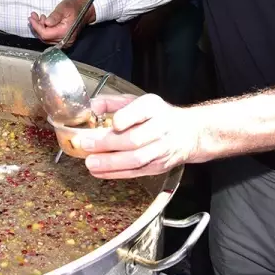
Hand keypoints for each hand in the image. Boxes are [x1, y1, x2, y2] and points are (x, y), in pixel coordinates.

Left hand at [30, 0, 94, 44]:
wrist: (85, 9)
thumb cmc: (75, 6)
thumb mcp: (64, 8)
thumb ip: (55, 16)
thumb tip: (46, 23)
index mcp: (65, 32)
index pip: (45, 34)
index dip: (36, 27)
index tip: (31, 18)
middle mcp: (65, 39)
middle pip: (44, 38)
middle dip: (37, 27)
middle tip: (33, 16)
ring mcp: (65, 41)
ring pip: (46, 38)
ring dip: (40, 28)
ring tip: (39, 17)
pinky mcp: (63, 39)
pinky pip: (50, 37)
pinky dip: (45, 30)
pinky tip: (44, 22)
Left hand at [80, 94, 200, 178]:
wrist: (188, 134)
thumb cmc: (157, 116)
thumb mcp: (138, 101)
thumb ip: (113, 102)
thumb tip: (92, 106)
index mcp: (154, 108)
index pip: (142, 111)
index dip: (126, 117)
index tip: (111, 122)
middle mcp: (160, 128)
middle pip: (135, 139)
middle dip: (108, 143)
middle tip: (86, 144)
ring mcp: (160, 150)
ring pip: (136, 159)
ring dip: (110, 163)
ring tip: (90, 162)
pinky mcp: (157, 167)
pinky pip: (135, 172)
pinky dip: (115, 173)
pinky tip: (98, 171)